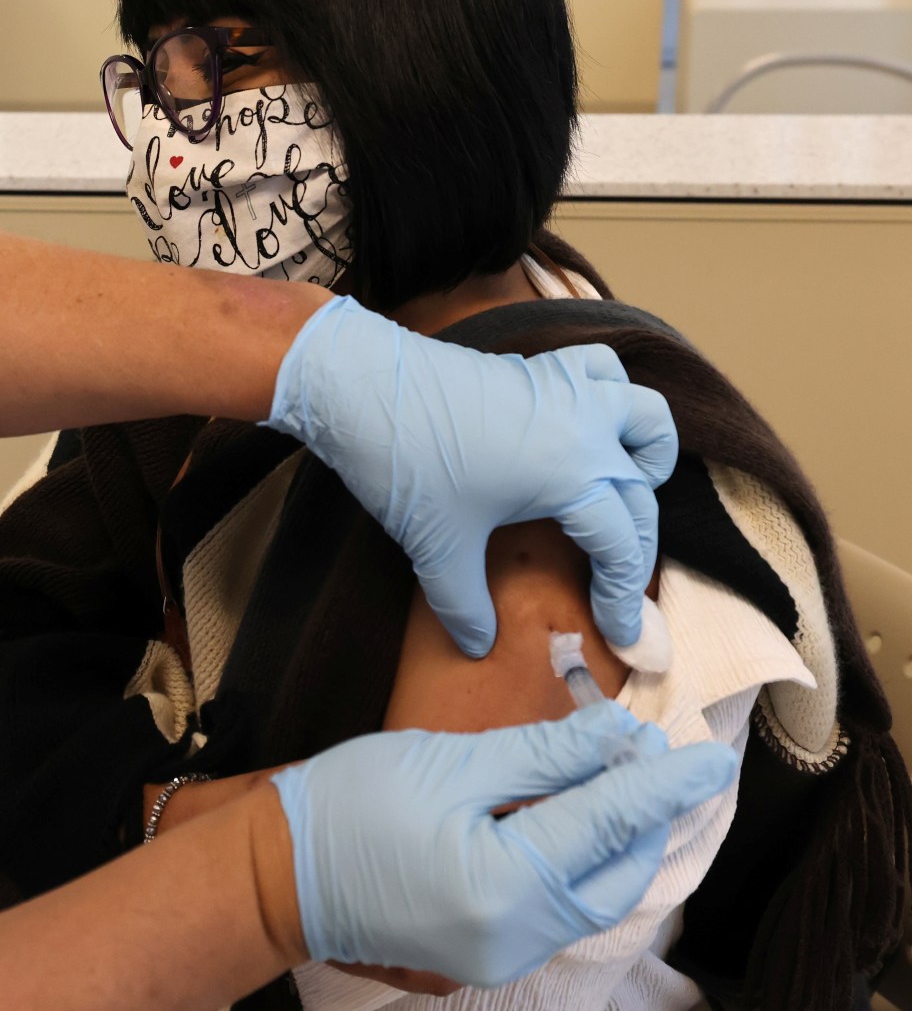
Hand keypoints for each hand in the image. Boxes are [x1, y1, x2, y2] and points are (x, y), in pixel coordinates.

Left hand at [264, 296, 676, 655]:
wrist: (362, 387)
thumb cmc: (406, 465)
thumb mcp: (437, 546)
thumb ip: (463, 603)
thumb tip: (478, 644)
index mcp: (573, 474)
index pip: (621, 544)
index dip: (624, 596)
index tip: (621, 633)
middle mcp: (586, 426)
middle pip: (640, 490)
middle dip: (637, 541)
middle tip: (615, 582)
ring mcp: (565, 389)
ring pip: (644, 412)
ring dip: (647, 452)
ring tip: (620, 488)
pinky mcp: (537, 367)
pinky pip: (600, 371)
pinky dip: (610, 395)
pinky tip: (584, 424)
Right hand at [267, 704, 735, 987]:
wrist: (279, 873)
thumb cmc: (349, 806)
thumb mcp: (449, 763)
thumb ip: (541, 755)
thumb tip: (615, 738)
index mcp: (505, 885)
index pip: (608, 823)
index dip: (663, 784)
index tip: (713, 757)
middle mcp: (517, 936)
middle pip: (616, 874)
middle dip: (647, 815)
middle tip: (655, 754)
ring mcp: (504, 954)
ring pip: (593, 895)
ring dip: (616, 839)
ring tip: (620, 778)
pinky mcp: (489, 953)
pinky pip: (559, 907)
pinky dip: (579, 861)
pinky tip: (573, 817)